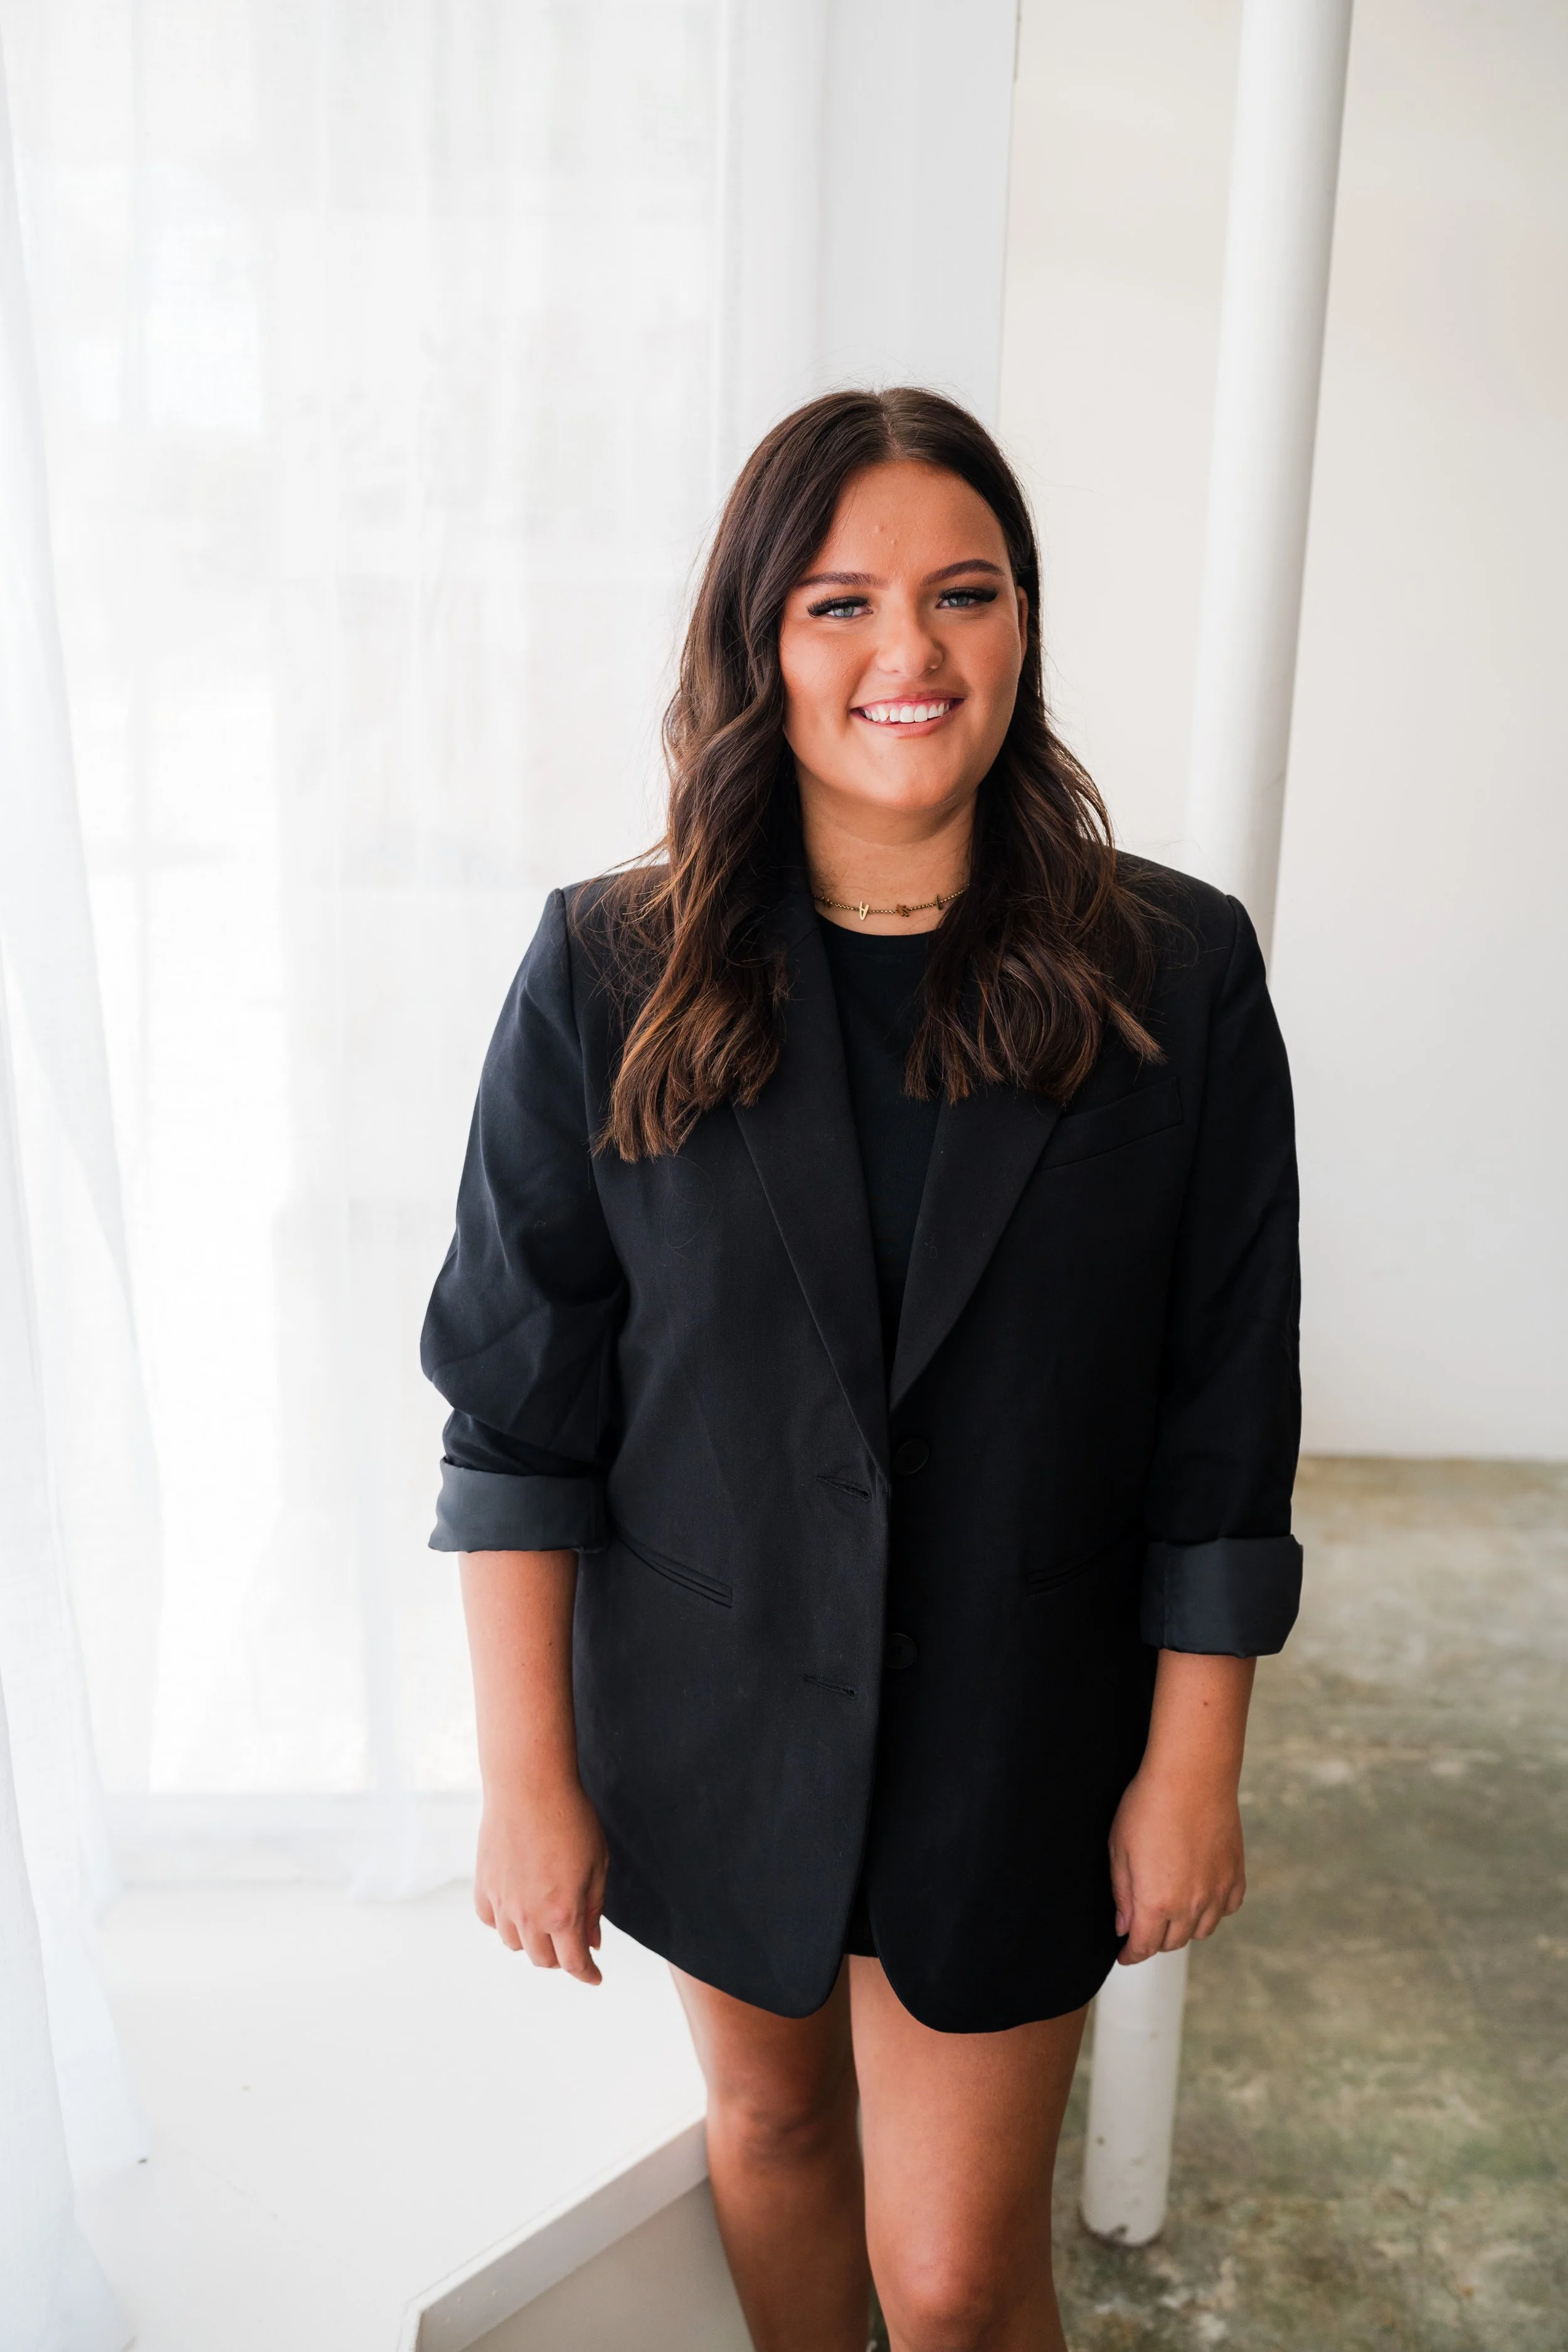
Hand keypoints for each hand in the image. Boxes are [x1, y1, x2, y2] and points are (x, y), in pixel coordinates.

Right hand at [474, 1774, 608, 1984]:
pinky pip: (491, 1921)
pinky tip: (517, 1906)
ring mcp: (502, 1903)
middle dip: (561, 1957)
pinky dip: (505, 1922)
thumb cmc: (569, 1818)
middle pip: (543, 1959)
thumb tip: (592, 1942)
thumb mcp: (597, 1864)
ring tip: (545, 1920)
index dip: (587, 1974)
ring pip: (515, 1944)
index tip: (594, 1976)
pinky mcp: (483, 1886)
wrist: (528, 1786)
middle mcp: (529, 1916)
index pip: (573, 1963)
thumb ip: (594, 1909)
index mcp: (563, 1913)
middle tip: (573, 1941)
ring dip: (533, 1941)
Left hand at [1108, 1761, 1245, 1964]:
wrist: (1192, 1775)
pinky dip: (1214, 1910)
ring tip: (1172, 1910)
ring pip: (1201, 1930)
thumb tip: (1124, 1926)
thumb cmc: (1149, 1805)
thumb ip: (1122, 1893)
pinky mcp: (1235, 1875)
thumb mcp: (1119, 1848)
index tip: (1125, 1954)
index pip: (1143, 1946)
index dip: (1131, 1954)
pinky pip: (1227, 1908)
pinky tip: (1202, 1895)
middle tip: (1143, 1925)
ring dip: (1184, 1927)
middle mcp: (1191, 1906)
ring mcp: (1217, 1892)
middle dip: (1154, 1939)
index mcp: (1156, 1903)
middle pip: (1172, 1941)